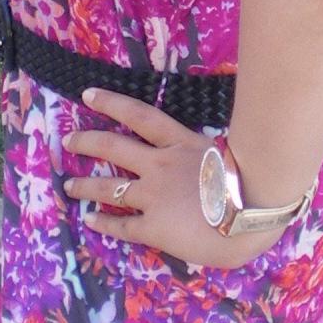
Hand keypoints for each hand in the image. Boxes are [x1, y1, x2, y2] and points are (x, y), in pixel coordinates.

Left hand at [60, 88, 288, 271]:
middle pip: (113, 147)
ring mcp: (154, 196)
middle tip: (68, 141)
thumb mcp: (232, 155)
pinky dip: (104, 223)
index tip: (88, 95)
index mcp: (181, 144)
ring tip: (69, 185)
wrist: (252, 214)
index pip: (139, 116)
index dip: (111, 103)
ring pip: (109, 188)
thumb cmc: (254, 183)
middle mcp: (160, 166)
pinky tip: (90, 222)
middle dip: (87, 142)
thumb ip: (214, 154)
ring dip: (86, 186)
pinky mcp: (153, 227)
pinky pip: (122, 225)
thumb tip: (216, 154)